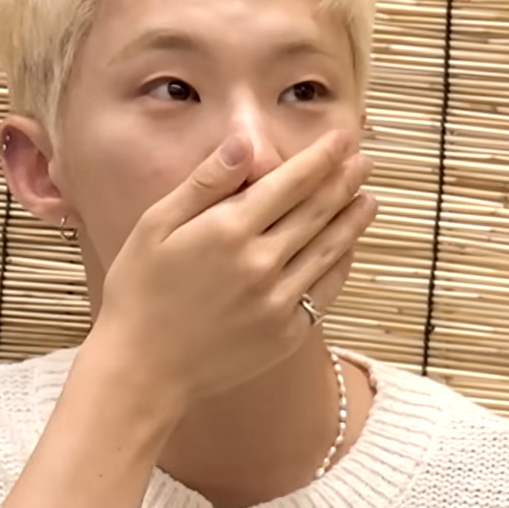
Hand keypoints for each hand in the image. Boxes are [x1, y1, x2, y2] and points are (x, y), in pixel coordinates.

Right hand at [89, 129, 377, 409]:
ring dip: (352, 222)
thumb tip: (244, 143)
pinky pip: (323, 291)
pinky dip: (341, 265)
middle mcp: (261, 263)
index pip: (291, 183)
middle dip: (344, 182)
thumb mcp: (155, 225)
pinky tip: (346, 249)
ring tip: (369, 201)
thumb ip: (204, 183)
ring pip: (329, 251)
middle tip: (365, 162)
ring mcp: (278, 301)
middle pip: (317, 212)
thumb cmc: (139, 291)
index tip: (342, 139)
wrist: (142, 368)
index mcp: (229, 230)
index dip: (321, 158)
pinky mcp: (285, 333)